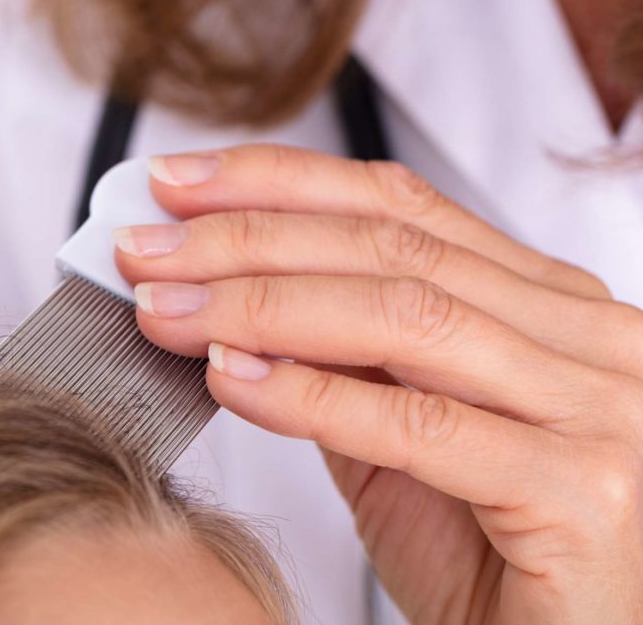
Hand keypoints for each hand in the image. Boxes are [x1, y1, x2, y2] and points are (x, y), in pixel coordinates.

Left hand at [116, 145, 642, 621]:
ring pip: (404, 318)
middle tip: (145, 251)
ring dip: (259, 306)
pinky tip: (232, 378)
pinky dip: (312, 396)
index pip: (401, 205)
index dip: (277, 184)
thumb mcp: (401, 437)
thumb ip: (343, 361)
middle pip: (391, 250)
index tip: (176, 185)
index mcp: (549, 305)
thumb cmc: (487, 557)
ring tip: (167, 311)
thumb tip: (222, 294)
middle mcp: (588, 338)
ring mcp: (598, 409)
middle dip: (247, 241)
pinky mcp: (583, 491)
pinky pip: (420, 425)